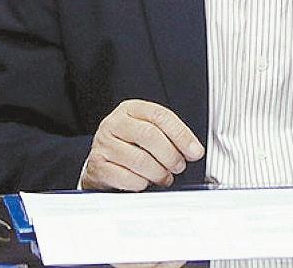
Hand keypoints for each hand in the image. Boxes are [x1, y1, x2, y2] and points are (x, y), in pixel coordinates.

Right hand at [81, 99, 204, 191]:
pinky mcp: (97, 166)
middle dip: (171, 155)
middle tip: (179, 166)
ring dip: (158, 173)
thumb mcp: (147, 130)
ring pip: (139, 159)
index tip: (195, 151)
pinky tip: (145, 182)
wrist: (100, 161)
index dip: (181, 135)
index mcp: (131, 109)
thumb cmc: (129, 145)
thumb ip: (169, 135)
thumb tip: (194, 151)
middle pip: (149, 135)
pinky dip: (141, 183)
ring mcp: (103, 144)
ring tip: (164, 177)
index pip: (160, 116)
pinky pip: (126, 178)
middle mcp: (115, 123)